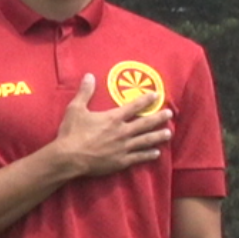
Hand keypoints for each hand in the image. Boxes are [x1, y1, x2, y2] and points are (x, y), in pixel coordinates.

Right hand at [49, 74, 171, 177]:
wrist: (69, 158)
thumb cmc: (71, 133)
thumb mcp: (75, 109)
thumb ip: (85, 92)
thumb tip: (89, 75)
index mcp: (113, 118)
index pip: (134, 106)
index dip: (146, 100)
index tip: (156, 95)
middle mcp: (122, 132)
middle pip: (145, 123)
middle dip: (158, 118)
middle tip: (169, 114)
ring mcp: (123, 147)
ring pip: (145, 140)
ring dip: (158, 136)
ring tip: (168, 133)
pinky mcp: (120, 161)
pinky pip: (138, 157)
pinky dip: (148, 155)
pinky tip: (156, 153)